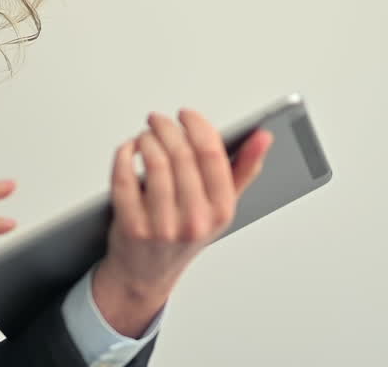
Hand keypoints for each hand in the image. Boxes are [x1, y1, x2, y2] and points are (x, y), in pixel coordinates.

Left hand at [93, 108, 272, 336]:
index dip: (197, 126)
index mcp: (221, 211)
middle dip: (167, 128)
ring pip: (154, 162)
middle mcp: (194, 221)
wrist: (146, 273)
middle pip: (181, 155)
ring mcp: (161, 226)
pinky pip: (124, 178)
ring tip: (146, 134)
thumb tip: (263, 136)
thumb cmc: (185, 233)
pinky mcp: (131, 227)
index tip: (186, 114)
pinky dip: (124, 155)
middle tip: (159, 120)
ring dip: (146, 138)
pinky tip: (128, 149)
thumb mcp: (220, 206)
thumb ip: (244, 168)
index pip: (212, 155)